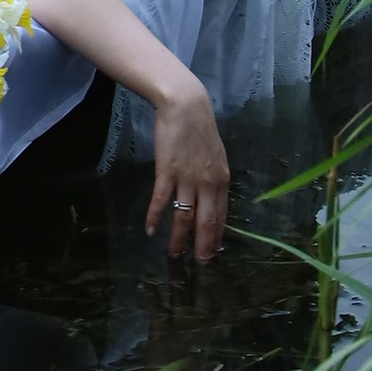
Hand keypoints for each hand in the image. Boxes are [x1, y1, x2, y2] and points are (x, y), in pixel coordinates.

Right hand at [145, 83, 229, 262]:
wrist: (185, 105)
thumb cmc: (200, 129)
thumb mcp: (216, 156)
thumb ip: (214, 179)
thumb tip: (212, 199)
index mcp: (221, 180)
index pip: (220, 216)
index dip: (216, 238)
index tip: (213, 254)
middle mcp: (207, 183)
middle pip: (205, 222)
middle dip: (202, 246)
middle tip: (199, 265)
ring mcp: (187, 178)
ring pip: (183, 216)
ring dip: (178, 238)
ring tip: (174, 254)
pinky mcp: (167, 171)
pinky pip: (161, 199)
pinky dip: (154, 216)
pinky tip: (149, 229)